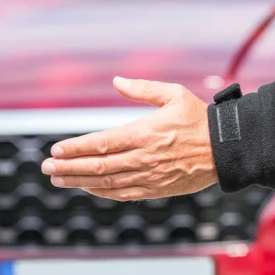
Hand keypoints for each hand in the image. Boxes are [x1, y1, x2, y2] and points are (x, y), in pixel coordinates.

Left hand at [41, 77, 217, 200]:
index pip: (100, 143)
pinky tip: (89, 188)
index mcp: (144, 133)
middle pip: (97, 166)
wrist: (227, 149)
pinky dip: (102, 192)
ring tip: (59, 179)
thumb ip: (143, 89)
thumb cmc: (200, 119)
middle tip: (47, 167)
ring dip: (79, 181)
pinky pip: (123, 193)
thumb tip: (117, 81)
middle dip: (68, 167)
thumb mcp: (174, 95)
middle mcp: (143, 157)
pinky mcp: (157, 189)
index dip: (75, 148)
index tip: (56, 149)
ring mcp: (149, 176)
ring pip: (106, 182)